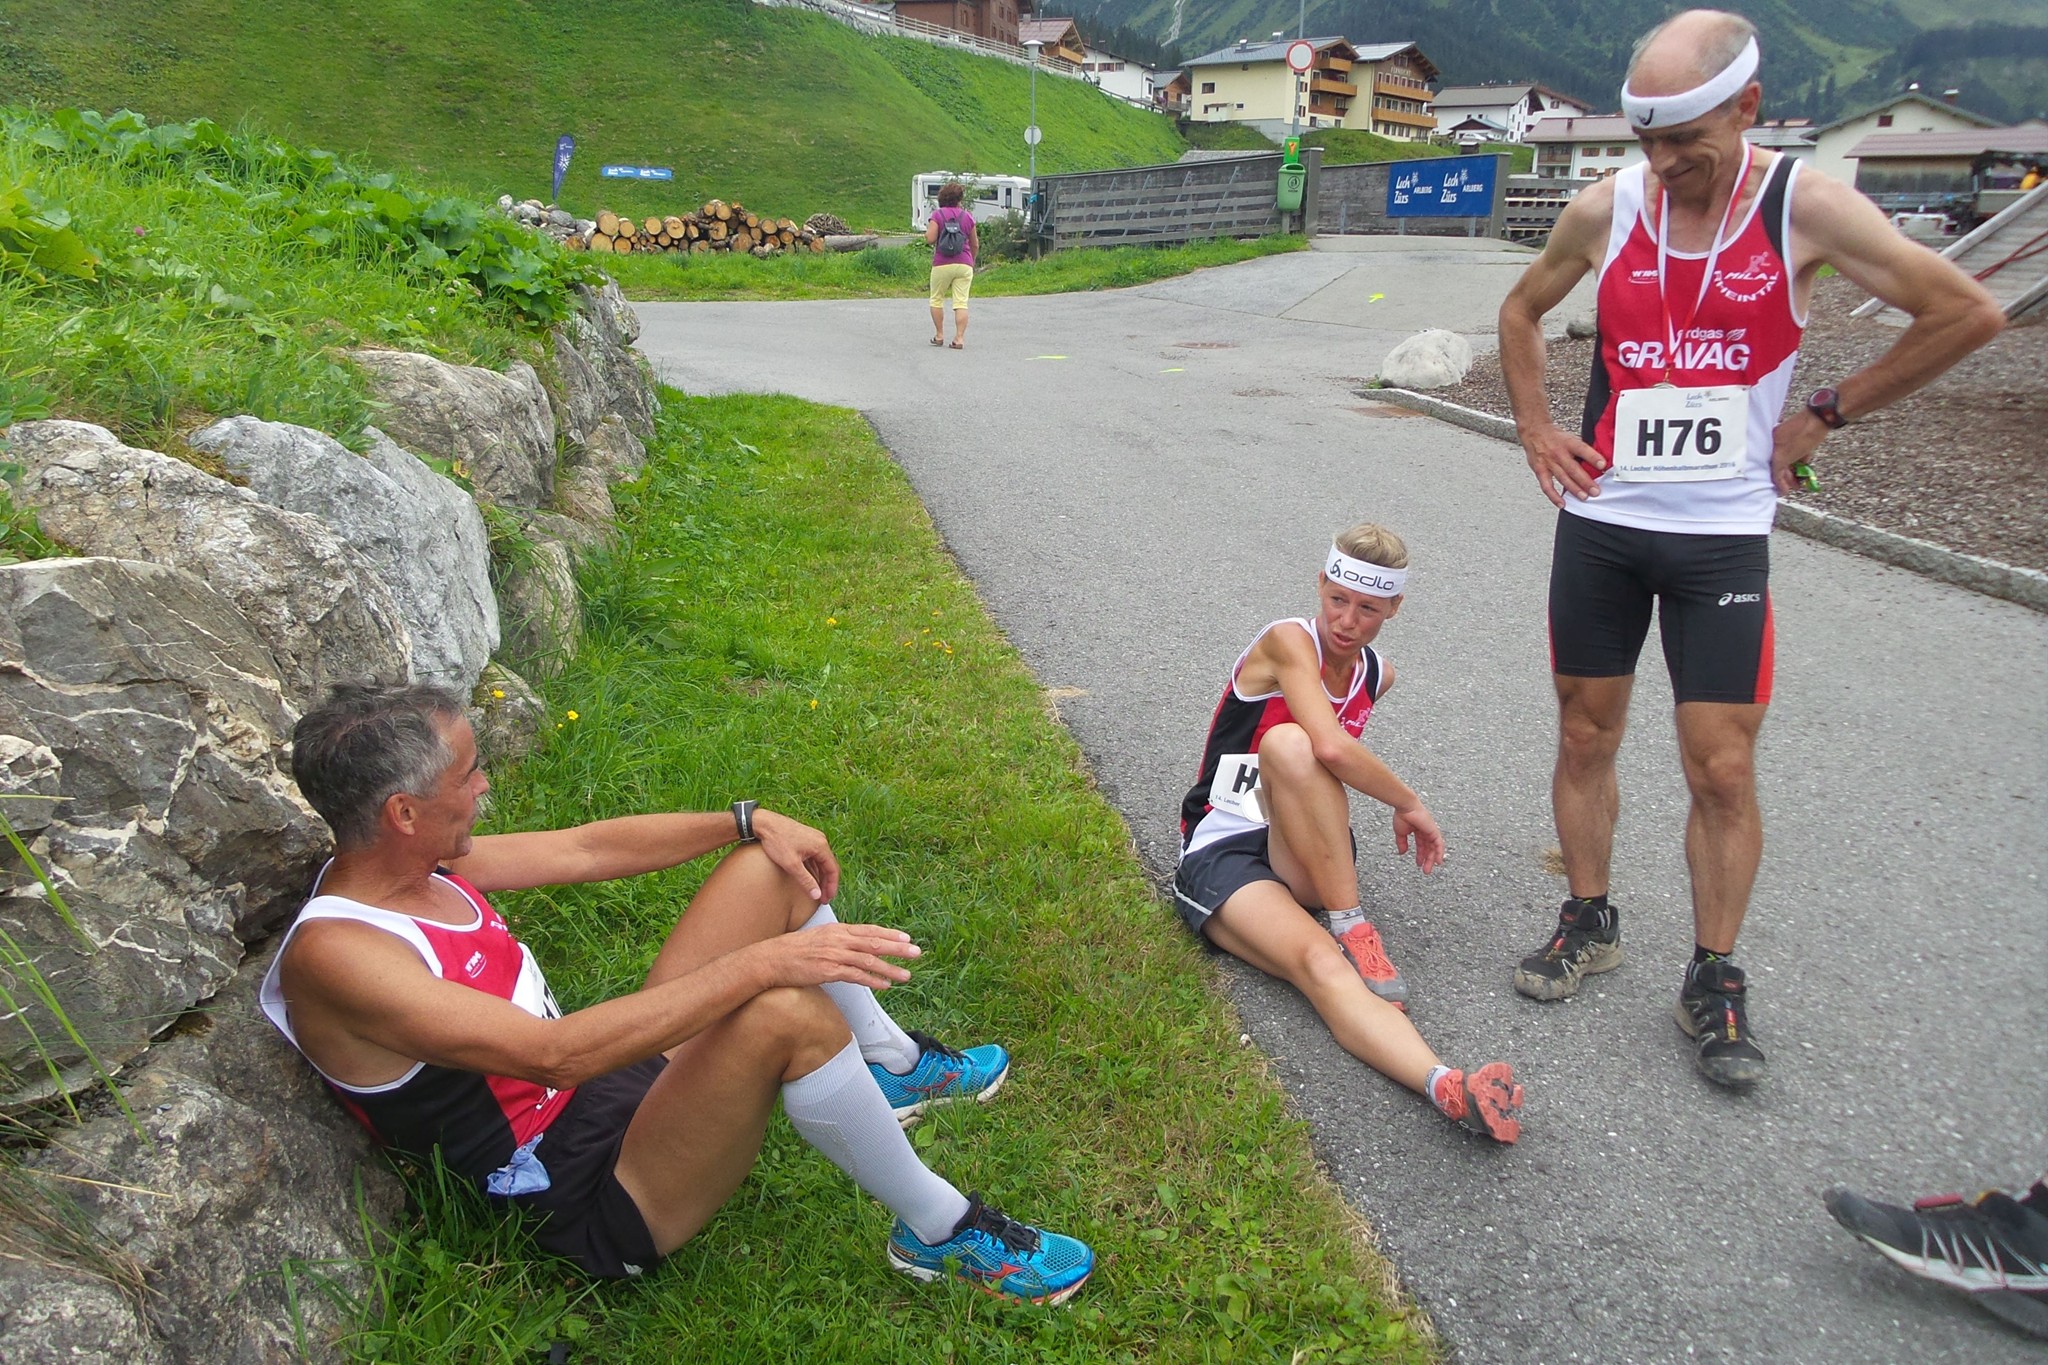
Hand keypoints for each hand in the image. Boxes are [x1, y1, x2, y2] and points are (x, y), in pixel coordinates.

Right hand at [751, 922, 919, 991]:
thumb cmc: (792, 950)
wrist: (770, 959)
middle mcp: (839, 939)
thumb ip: (837, 941)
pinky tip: (884, 985)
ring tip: (906, 975)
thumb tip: (854, 947)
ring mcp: (834, 954)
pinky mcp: (829, 970)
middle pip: (875, 943)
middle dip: (898, 948)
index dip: (890, 934)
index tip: (906, 938)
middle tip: (916, 952)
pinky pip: (856, 976)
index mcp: (837, 929)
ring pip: (869, 961)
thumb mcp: (819, 938)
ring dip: (890, 969)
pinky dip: (872, 980)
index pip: (869, 931)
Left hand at [753, 809, 840, 902]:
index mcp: (821, 846)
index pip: (833, 870)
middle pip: (828, 866)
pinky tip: (810, 877)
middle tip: (823, 898)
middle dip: (826, 883)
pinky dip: (814, 868)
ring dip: (820, 876)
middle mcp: (820, 840)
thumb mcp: (791, 864)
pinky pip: (814, 856)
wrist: (764, 823)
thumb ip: (806, 880)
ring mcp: (813, 838)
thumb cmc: (777, 841)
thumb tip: (817, 895)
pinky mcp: (805, 839)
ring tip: (817, 890)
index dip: (831, 886)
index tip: (828, 898)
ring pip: (821, 861)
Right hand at [1392, 803, 1444, 873]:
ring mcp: (1431, 831)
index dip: (1420, 855)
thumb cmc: (1402, 816)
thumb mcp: (1400, 833)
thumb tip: (1402, 852)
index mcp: (1418, 831)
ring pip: (1434, 848)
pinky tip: (1438, 862)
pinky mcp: (1434, 831)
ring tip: (1429, 869)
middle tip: (1425, 870)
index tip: (1418, 863)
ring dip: (1432, 859)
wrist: (1405, 807)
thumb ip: (1402, 843)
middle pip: (1429, 848)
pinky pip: (1439, 844)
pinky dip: (1439, 853)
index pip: (1422, 845)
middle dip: (1427, 860)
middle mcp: (1426, 832)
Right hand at [1521, 423, 1604, 507]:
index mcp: (1568, 443)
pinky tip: (1562, 503)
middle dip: (1585, 481)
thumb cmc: (1555, 437)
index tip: (1602, 465)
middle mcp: (1558, 453)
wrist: (1534, 432)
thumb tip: (1598, 462)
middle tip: (1595, 491)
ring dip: (1574, 489)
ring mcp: (1548, 463)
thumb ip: (1581, 450)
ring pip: (1563, 478)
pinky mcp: (1540, 470)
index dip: (1593, 457)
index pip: (1582, 449)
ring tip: (1584, 497)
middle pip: (1573, 469)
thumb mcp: (1570, 438)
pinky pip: (1547, 486)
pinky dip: (1554, 496)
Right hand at [1769, 410, 1827, 493]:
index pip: (1772, 468)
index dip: (1778, 481)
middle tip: (1796, 485)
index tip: (1785, 491)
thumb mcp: (1785, 455)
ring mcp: (1790, 439)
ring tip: (1802, 479)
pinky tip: (1805, 467)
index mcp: (1771, 445)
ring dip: (1795, 470)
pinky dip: (1800, 461)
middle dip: (1788, 477)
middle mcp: (1778, 442)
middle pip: (1781, 465)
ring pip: (1790, 460)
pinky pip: (1798, 453)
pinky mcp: (1801, 437)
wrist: (1821, 417)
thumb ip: (1778, 470)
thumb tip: (1778, 482)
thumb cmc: (1804, 434)